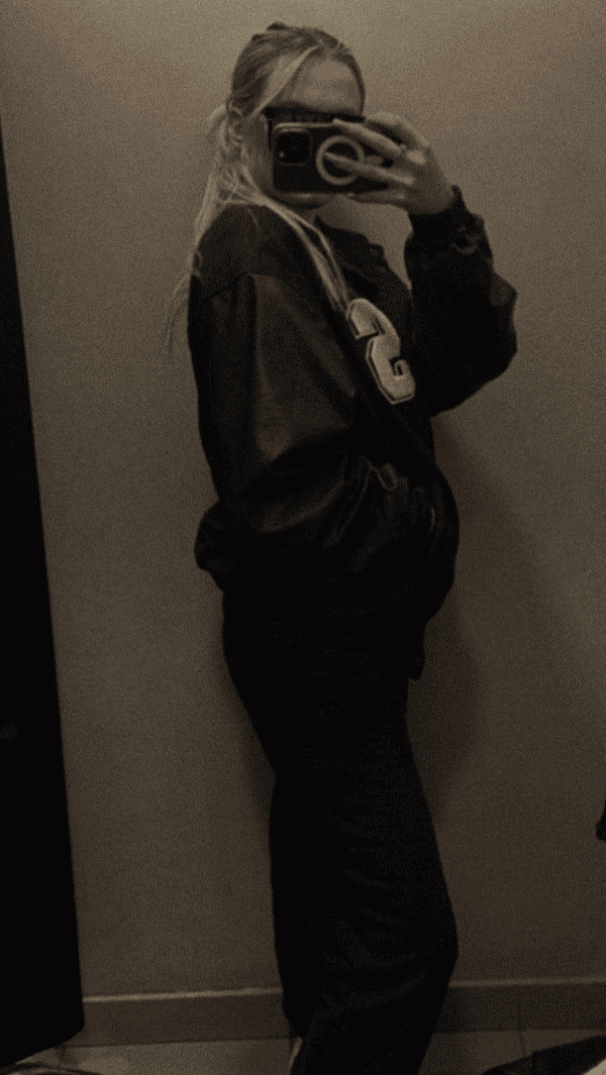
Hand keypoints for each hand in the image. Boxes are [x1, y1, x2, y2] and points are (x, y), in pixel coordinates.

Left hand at [324, 111, 454, 214]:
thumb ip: (401, 142)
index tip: (365, 117)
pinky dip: (359, 193)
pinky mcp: (399, 199)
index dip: (379, 118)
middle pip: (379, 143)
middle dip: (355, 132)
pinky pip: (374, 196)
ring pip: (371, 171)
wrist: (439, 203)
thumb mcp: (421, 152)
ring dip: (348, 164)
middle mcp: (414, 162)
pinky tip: (346, 190)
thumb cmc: (425, 173)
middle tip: (337, 125)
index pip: (398, 123)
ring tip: (330, 158)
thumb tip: (368, 131)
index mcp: (420, 145)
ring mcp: (406, 181)